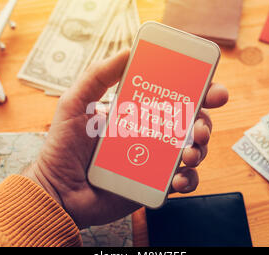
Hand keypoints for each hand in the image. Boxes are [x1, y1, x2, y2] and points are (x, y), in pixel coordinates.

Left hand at [22, 50, 228, 228]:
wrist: (57, 190)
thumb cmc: (63, 147)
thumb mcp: (75, 103)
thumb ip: (98, 76)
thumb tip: (127, 51)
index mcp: (138, 113)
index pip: (175, 98)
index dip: (199, 92)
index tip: (212, 91)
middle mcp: (151, 135)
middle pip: (191, 124)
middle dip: (205, 123)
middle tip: (199, 127)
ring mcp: (155, 161)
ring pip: (193, 151)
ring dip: (200, 151)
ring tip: (189, 154)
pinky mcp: (155, 186)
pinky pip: (183, 182)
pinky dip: (189, 180)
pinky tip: (177, 180)